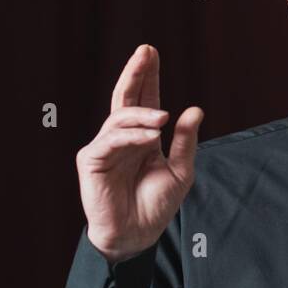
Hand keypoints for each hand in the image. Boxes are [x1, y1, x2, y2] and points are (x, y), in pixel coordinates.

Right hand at [77, 44, 202, 262]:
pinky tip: (149, 136)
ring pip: (119, 118)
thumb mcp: (180, 171)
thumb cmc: (156, 206)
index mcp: (143, 137)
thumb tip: (195, 110)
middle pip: (126, 98)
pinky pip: (110, 141)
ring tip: (163, 118)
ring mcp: (105, 147)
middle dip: (135, 74)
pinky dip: (130, 136)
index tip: (151, 52)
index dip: (147, 76)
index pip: (144, 100)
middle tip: (145, 52)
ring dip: (142, 114)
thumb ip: (186, 142)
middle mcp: (122, 138)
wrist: (136, 236)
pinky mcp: (92, 161)